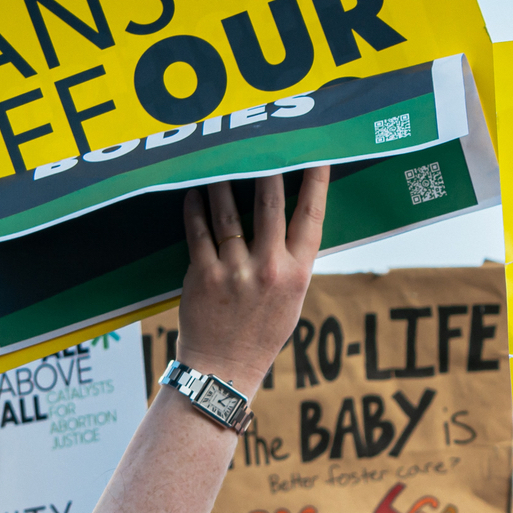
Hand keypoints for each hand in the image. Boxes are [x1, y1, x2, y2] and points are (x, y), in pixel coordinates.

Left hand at [175, 170, 327, 387]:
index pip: (311, 217)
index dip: (316, 182)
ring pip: (228, 212)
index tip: (317, 155)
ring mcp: (234, 271)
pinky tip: (195, 193)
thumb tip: (290, 220)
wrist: (224, 369)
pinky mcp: (202, 275)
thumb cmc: (261, 332)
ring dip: (223, 182)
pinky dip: (196, 208)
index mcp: (298, 273)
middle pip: (270, 204)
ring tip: (220, 163)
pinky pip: (198, 231)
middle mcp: (269, 269)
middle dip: (267, 169)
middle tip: (262, 143)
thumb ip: (292, 262)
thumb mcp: (292, 299)